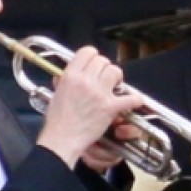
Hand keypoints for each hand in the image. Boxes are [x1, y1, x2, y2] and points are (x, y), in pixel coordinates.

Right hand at [36, 47, 143, 166]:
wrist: (62, 138)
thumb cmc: (57, 120)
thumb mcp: (55, 93)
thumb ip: (63, 81)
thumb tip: (63, 74)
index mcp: (70, 75)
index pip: (87, 51)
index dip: (93, 56)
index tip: (94, 64)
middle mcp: (85, 81)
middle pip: (103, 61)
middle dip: (105, 68)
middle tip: (104, 78)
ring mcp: (99, 93)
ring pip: (116, 72)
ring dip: (117, 78)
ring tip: (115, 86)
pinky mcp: (110, 107)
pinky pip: (130, 98)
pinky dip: (135, 99)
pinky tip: (134, 101)